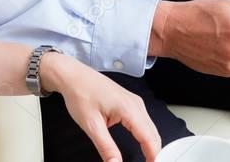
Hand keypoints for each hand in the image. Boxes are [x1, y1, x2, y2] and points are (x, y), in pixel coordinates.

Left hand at [41, 53, 160, 161]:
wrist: (74, 76)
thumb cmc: (81, 94)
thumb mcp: (91, 125)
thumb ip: (106, 147)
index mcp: (129, 109)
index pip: (149, 138)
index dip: (154, 156)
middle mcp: (136, 104)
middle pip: (153, 134)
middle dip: (155, 153)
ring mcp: (135, 103)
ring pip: (150, 129)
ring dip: (151, 146)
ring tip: (148, 160)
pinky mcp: (130, 104)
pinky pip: (144, 123)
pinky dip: (146, 137)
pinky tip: (143, 147)